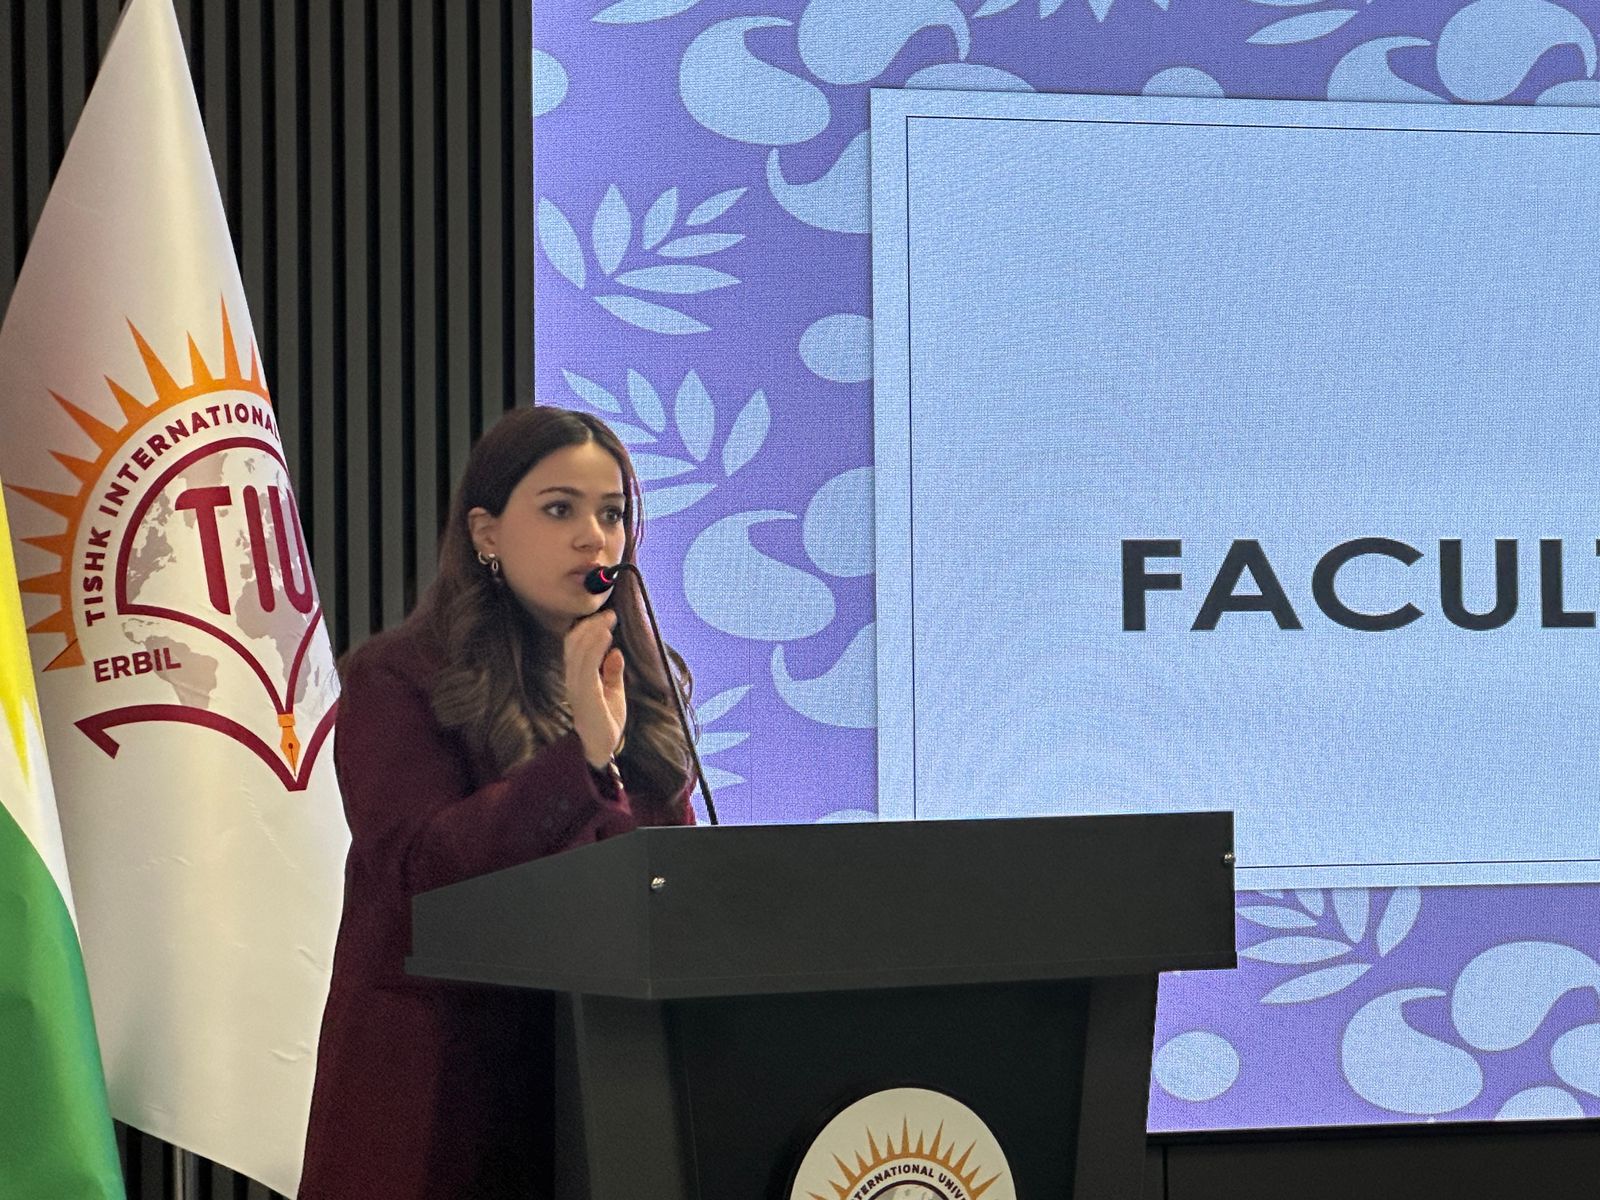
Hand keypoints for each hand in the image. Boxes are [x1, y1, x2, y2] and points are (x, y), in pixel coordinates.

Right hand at [563, 610, 625, 768]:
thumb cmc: (605, 721)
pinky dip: (595, 648)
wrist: (601, 748)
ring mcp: (576, 686)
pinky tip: (606, 637)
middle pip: (574, 643)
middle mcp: (573, 678)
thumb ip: (612, 672)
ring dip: (593, 632)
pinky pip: (587, 666)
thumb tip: (616, 652)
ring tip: (608, 620)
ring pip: (578, 650)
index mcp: (578, 676)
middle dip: (590, 625)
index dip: (587, 628)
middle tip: (609, 614)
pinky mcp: (585, 694)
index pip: (575, 645)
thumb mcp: (613, 692)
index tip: (606, 616)